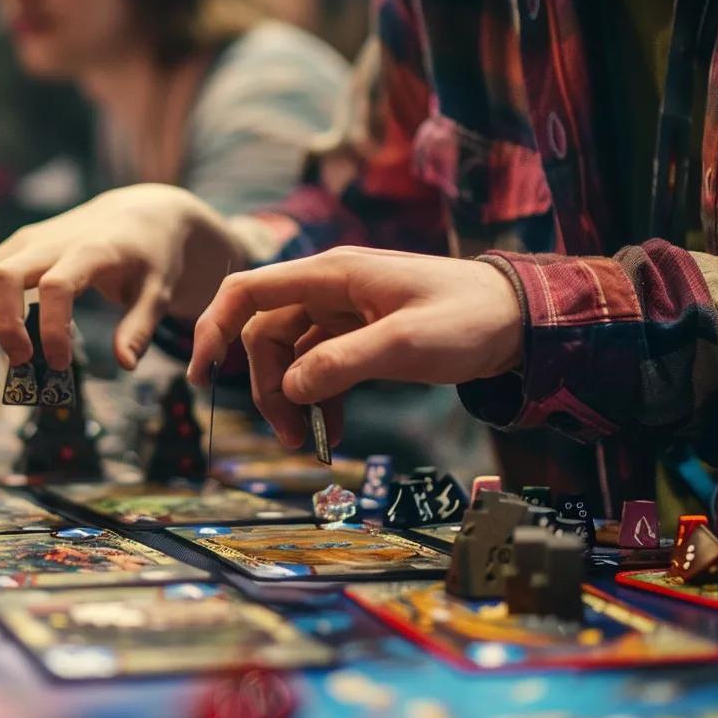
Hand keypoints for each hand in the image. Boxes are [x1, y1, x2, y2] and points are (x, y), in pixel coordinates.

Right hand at [0, 184, 243, 384]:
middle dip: (0, 329)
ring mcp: (24, 242)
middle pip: (3, 279)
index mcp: (90, 249)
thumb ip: (140, 326)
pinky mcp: (11, 248)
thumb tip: (124, 364)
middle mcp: (49, 241)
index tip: (61, 364)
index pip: (57, 286)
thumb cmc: (150, 256)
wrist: (137, 214)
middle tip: (19, 368)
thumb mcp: (159, 291)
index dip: (52, 328)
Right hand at [187, 247, 523, 447]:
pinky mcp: (359, 337)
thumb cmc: (468, 318)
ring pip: (290, 357)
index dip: (213, 327)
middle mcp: (329, 290)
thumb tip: (291, 390)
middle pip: (264, 335)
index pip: (248, 292)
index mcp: (331, 275)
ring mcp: (343, 314)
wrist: (518, 320)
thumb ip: (342, 364)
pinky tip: (331, 430)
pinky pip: (319, 368)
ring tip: (309, 442)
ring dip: (291, 399)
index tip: (199, 373)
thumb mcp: (405, 343)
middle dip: (266, 387)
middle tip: (290, 437)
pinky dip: (318, 400)